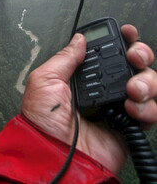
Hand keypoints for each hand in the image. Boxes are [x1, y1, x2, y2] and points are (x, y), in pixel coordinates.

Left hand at [21, 25, 155, 173]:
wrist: (53, 154)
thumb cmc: (42, 119)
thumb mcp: (45, 79)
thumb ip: (64, 57)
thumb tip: (78, 39)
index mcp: (81, 76)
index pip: (105, 53)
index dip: (119, 41)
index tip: (126, 33)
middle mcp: (100, 88)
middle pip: (131, 64)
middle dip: (139, 55)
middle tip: (135, 56)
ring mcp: (115, 106)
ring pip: (146, 84)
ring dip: (146, 81)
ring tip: (133, 90)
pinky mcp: (127, 125)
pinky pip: (150, 111)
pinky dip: (149, 108)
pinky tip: (133, 108)